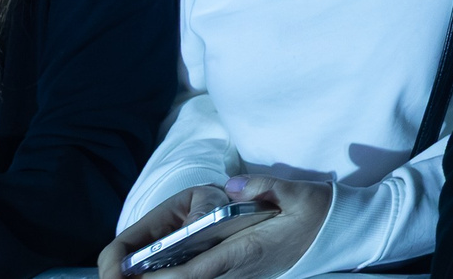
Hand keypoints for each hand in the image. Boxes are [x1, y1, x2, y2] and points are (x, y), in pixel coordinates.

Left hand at [100, 176, 329, 278]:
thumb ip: (263, 186)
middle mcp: (237, 271)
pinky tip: (157, 271)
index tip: (133, 277)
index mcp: (246, 252)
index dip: (164, 278)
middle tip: (116, 276)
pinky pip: (202, 278)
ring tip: (126, 274)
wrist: (336, 233)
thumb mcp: (297, 192)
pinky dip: (178, 277)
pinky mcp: (238, 274)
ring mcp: (237, 276)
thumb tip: (231, 184)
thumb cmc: (315, 212)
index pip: (197, 272)